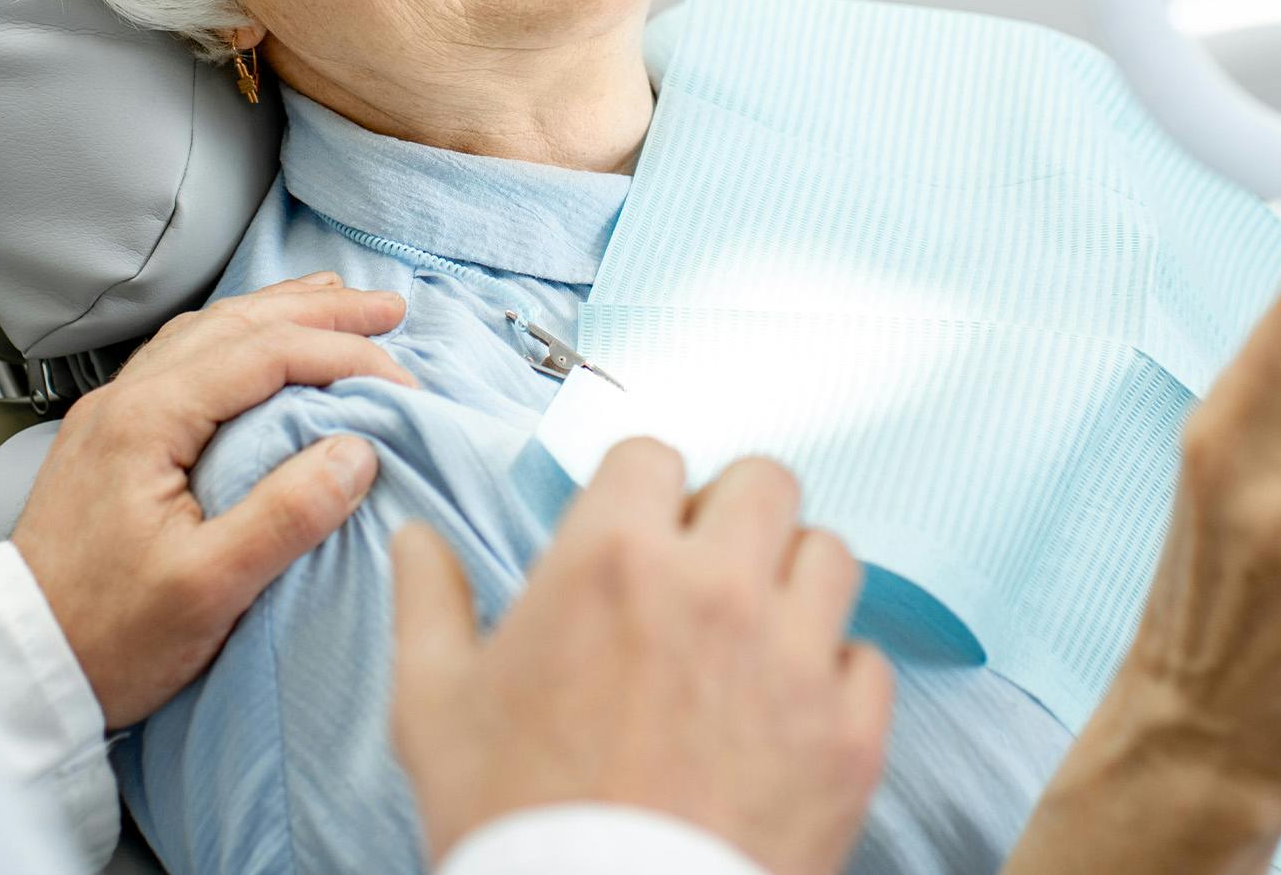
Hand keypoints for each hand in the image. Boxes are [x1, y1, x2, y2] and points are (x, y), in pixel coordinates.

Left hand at [13, 270, 412, 728]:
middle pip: (238, 323)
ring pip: (210, 331)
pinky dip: (242, 335)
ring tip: (338, 304)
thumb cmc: (105, 639)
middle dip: (323, 310)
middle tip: (391, 310)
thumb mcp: (207, 590)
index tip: (402, 383)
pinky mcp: (112, 438)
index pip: (266, 353)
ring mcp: (113, 414)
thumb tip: (358, 452)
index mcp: (147, 419)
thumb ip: (285, 515)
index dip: (344, 355)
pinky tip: (262, 343)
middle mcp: (126, 399)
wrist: (13, 673)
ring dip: (281, 312)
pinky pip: (188, 355)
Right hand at [390, 439, 892, 874]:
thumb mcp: (436, 709)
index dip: (641, 493)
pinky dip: (834, 680)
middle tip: (706, 573)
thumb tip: (415, 538)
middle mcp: (714, 584)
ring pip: (829, 554)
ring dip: (793, 584)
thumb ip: (429, 603)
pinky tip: (790, 715)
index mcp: (613, 558)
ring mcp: (791, 655)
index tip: (636, 535)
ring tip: (756, 636)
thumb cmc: (514, 825)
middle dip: (733, 518)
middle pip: (764, 482)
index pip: (654, 454)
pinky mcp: (847, 732)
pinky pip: (866, 659)